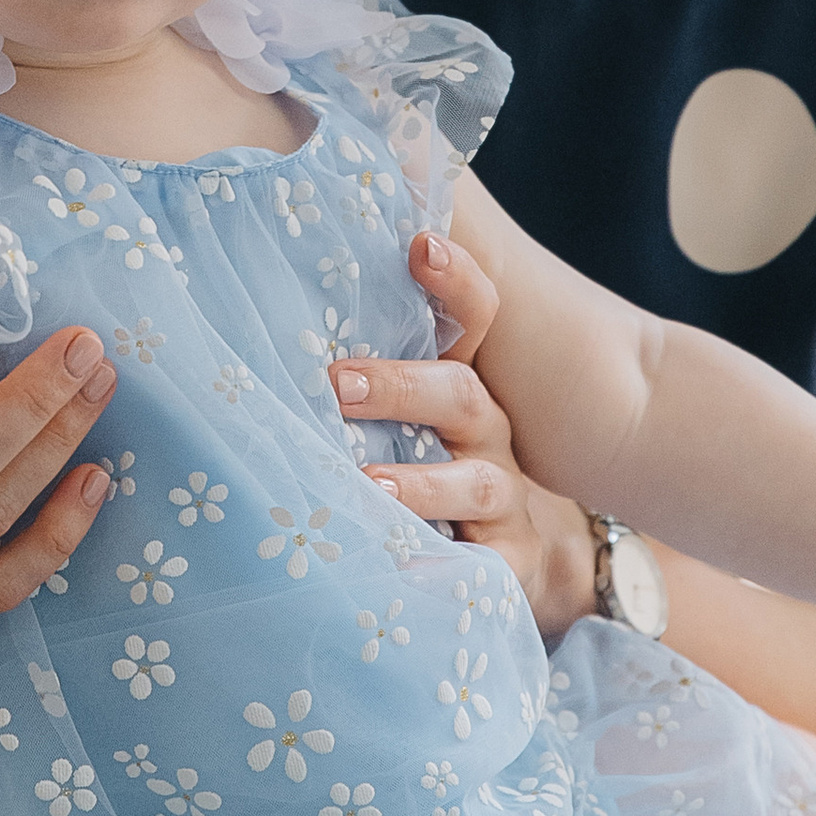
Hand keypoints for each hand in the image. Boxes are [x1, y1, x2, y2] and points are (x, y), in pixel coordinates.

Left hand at [328, 232, 600, 642]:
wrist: (531, 556)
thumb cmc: (445, 468)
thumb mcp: (422, 416)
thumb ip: (371, 375)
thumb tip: (284, 302)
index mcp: (464, 388)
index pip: (474, 319)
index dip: (456, 281)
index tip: (422, 244)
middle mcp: (488, 435)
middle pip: (459, 394)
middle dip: (401, 386)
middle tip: (339, 384)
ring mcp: (503, 499)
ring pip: (474, 483)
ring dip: (420, 483)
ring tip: (369, 484)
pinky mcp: (508, 563)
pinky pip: (484, 567)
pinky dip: (449, 570)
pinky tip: (407, 571)